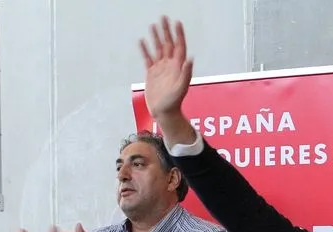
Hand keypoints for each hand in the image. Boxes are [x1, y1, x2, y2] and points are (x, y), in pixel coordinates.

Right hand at [140, 16, 197, 144]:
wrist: (164, 112)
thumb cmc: (174, 102)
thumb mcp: (181, 88)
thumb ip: (186, 73)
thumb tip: (190, 58)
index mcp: (178, 67)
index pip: (179, 46)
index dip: (179, 34)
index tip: (177, 22)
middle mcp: (170, 65)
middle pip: (168, 44)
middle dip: (166, 31)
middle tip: (163, 17)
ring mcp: (160, 69)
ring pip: (158, 49)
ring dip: (156, 37)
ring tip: (153, 25)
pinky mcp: (152, 74)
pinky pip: (148, 58)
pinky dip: (145, 50)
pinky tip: (142, 41)